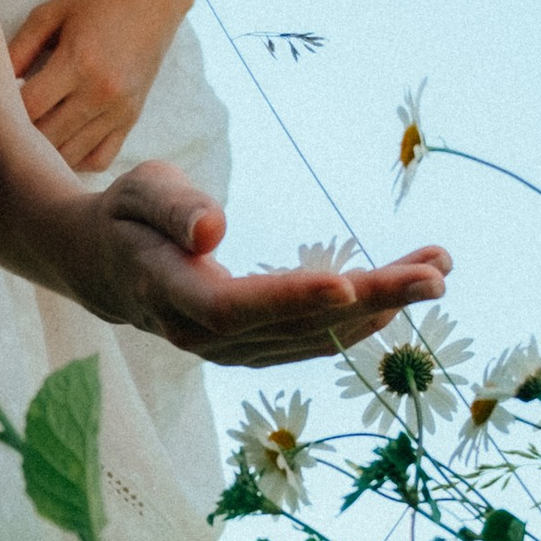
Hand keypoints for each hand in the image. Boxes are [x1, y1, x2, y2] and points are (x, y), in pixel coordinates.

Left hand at [10, 0, 187, 176]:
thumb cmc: (96, 1)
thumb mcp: (51, 13)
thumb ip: (19, 48)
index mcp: (79, 61)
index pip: (30, 107)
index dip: (6, 110)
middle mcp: (101, 92)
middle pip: (47, 138)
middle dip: (21, 136)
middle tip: (6, 125)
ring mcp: (119, 110)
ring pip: (71, 155)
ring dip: (46, 152)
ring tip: (30, 136)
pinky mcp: (131, 119)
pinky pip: (100, 159)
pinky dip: (77, 159)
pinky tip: (62, 141)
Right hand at [76, 163, 450, 366]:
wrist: (104, 267)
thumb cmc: (126, 215)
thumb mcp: (139, 190)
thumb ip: (173, 207)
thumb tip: (214, 228)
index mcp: (170, 293)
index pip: (234, 305)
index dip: (290, 297)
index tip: (346, 279)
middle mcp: (204, 335)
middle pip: (296, 324)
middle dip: (371, 299)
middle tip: (435, 273)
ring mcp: (231, 350)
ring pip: (315, 336)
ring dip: (381, 307)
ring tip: (437, 270)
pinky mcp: (253, 349)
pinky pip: (313, 340)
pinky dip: (361, 318)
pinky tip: (400, 294)